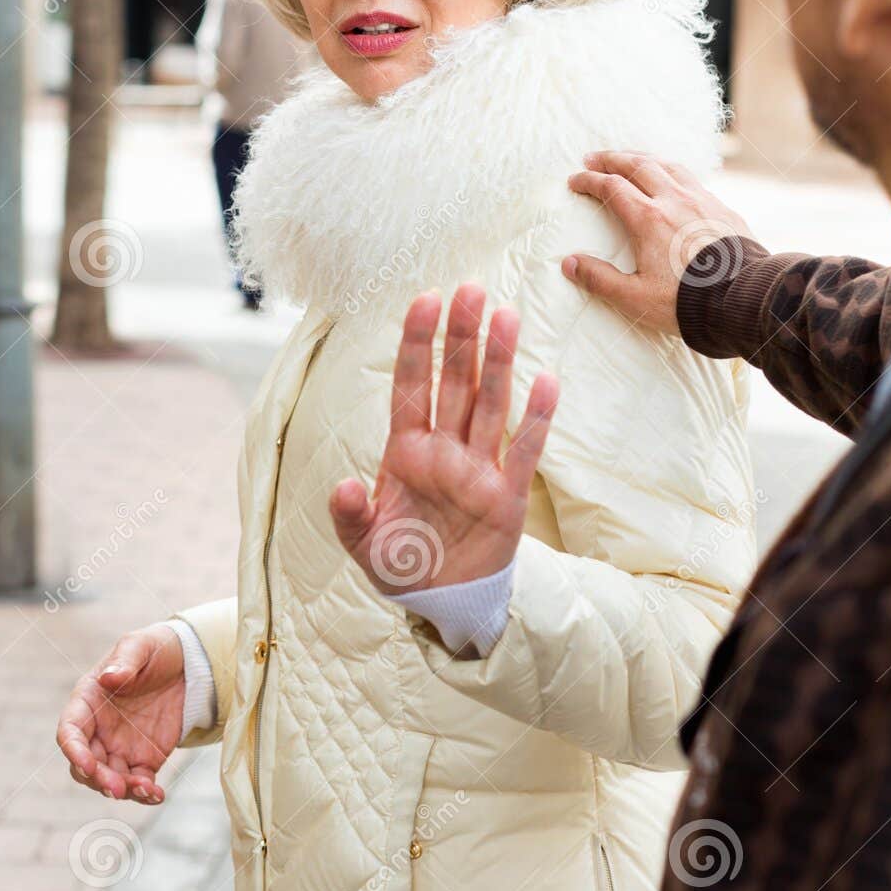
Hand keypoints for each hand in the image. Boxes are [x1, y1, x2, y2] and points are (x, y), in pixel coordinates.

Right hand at [56, 624, 184, 803]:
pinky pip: (138, 783)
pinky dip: (145, 794)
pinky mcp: (144, 759)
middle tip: (118, 787)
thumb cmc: (155, 651)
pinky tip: (157, 795)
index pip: (69, 732)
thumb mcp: (141, 646)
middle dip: (98, 779)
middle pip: (86, 763)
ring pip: (109, 779)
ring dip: (122, 790)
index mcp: (87, 702)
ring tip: (147, 790)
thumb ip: (125, 660)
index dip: (74, 751)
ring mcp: (119, 747)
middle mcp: (98, 730)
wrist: (188, 664)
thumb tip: (109, 676)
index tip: (87, 765)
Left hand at [330, 284, 557, 594]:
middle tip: (471, 290)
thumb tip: (345, 484)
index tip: (424, 300)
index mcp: (404, 452)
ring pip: (489, 404)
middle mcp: (444, 450)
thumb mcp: (362, 544)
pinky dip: (536, 419)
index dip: (416, 344)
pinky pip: (524, 451)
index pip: (410, 385)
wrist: (441, 601)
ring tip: (506, 316)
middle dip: (461, 337)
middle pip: (454, 382)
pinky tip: (546, 381)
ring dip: (497, 362)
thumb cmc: (400, 563)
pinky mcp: (507, 496)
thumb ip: (349, 514)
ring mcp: (478, 469)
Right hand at [563, 151, 753, 334]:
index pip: (611, 187)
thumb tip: (569, 263)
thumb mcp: (635, 297)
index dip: (589, 180)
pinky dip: (673, 170)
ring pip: (668, 166)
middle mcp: (674, 200)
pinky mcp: (722, 209)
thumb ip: (600, 279)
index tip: (575, 180)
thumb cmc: (686, 302)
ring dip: (644, 158)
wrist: (741, 299)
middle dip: (612, 158)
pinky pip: (693, 179)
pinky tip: (673, 178)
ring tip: (631, 158)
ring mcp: (701, 200)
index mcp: (648, 219)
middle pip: (638, 165)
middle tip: (595, 158)